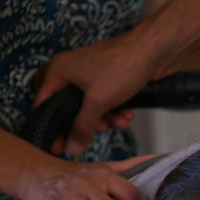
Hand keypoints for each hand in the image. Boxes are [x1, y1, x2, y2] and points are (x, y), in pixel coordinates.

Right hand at [33, 29, 161, 156]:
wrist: (154, 52)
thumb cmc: (122, 66)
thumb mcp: (98, 101)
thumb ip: (83, 126)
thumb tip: (72, 148)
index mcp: (59, 71)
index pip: (44, 103)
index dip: (51, 126)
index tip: (58, 146)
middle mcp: (71, 72)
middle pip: (70, 109)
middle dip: (88, 123)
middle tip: (100, 130)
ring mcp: (91, 75)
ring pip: (91, 108)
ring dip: (106, 119)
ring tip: (119, 121)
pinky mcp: (109, 79)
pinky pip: (105, 102)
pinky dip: (115, 111)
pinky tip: (127, 115)